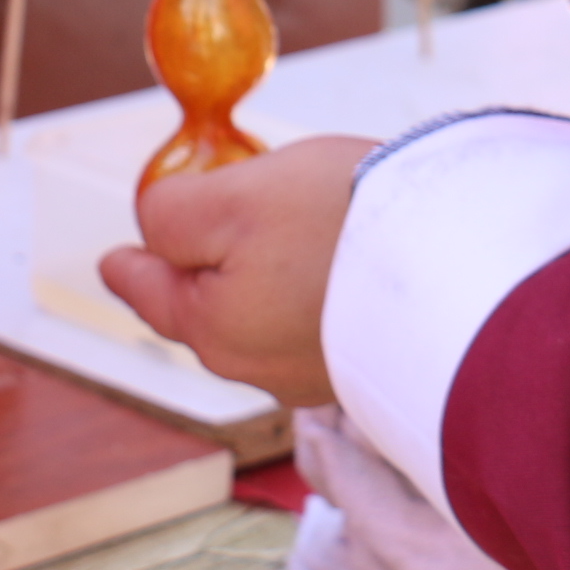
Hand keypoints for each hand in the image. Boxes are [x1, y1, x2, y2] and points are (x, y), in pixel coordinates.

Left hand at [102, 134, 371, 406]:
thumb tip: (152, 231)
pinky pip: (316, 322)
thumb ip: (171, 216)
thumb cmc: (337, 221)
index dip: (129, 265)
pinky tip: (333, 263)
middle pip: (208, 307)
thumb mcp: (232, 198)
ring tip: (276, 235)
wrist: (456, 265)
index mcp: (212, 326)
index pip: (151, 291)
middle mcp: (259, 364)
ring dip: (261, 278)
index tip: (113, 261)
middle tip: (198, 228)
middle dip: (199, 270)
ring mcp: (316, 371)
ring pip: (263, 316)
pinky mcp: (366, 360)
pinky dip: (311, 291)